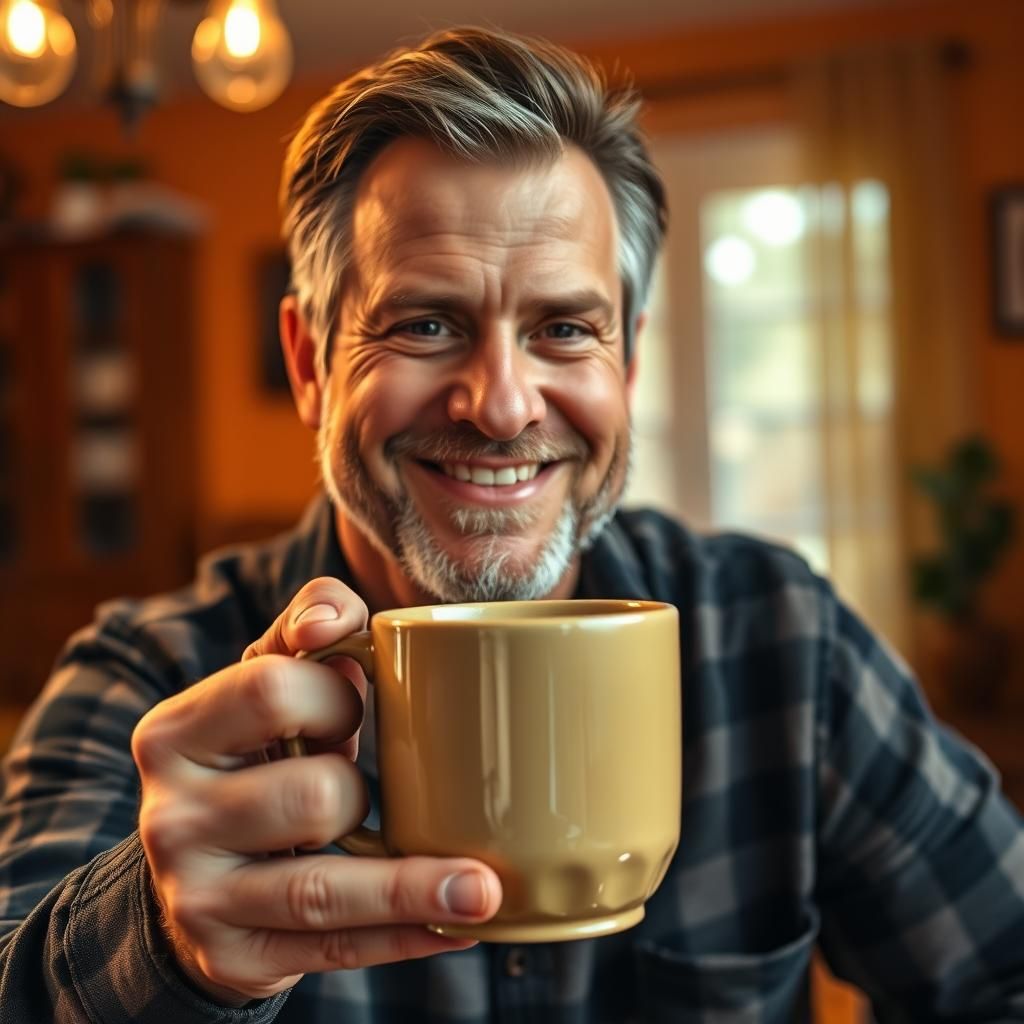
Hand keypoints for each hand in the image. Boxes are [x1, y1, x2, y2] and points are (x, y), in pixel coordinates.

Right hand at [131, 577, 501, 1004]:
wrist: (199, 873)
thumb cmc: (260, 756)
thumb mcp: (269, 684)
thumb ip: (310, 627)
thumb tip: (333, 616)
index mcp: (178, 731)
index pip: (269, 688)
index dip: (335, 695)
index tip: (361, 703)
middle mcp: (171, 816)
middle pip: (310, 794)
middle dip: (361, 789)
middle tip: (370, 788)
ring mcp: (196, 896)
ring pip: (323, 888)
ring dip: (416, 889)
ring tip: (485, 890)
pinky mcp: (230, 957)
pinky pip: (331, 950)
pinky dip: (400, 938)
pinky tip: (455, 927)